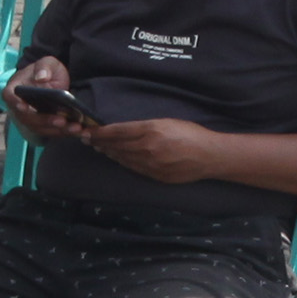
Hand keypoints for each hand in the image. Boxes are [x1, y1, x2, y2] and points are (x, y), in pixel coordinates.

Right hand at [4, 54, 74, 144]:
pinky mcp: (44, 126)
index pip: (9, 97)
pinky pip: (53, 132)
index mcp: (15, 89)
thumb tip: (41, 77)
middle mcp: (20, 107)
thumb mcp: (47, 63)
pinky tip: (80, 131)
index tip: (24, 107)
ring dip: (58, 130)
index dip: (15, 103)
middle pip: (28, 118)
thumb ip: (44, 67)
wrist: (53, 80)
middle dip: (45, 121)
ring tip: (76, 128)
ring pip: (41, 129)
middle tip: (62, 121)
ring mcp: (31, 119)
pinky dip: (66, 133)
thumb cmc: (46, 71)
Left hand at [75, 115, 221, 183]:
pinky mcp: (154, 176)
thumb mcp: (167, 122)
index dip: (101, 132)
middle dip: (100, 142)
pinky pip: (133, 168)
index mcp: (151, 130)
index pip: (118, 131)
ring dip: (109, 153)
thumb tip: (125, 130)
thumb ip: (145, 126)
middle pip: (116, 146)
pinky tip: (116, 158)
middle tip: (87, 139)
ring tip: (98, 148)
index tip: (89, 131)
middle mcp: (147, 148)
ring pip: (123, 158)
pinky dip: (122, 162)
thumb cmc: (191, 134)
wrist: (208, 156)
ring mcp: (150, 164)